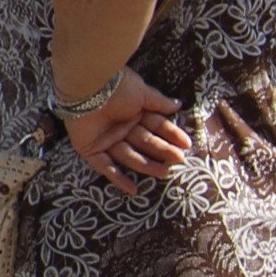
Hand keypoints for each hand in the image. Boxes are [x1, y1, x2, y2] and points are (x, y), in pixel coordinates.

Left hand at [59, 69, 192, 192]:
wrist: (88, 86)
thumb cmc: (116, 86)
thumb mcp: (142, 93)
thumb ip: (159, 102)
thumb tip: (178, 106)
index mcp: (133, 112)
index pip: (156, 126)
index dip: (171, 134)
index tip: (186, 144)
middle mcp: (121, 126)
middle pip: (144, 142)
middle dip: (162, 151)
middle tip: (179, 160)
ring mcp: (105, 138)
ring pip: (129, 156)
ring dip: (146, 165)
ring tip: (164, 172)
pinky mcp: (90, 148)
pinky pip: (105, 166)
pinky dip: (118, 178)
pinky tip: (133, 190)